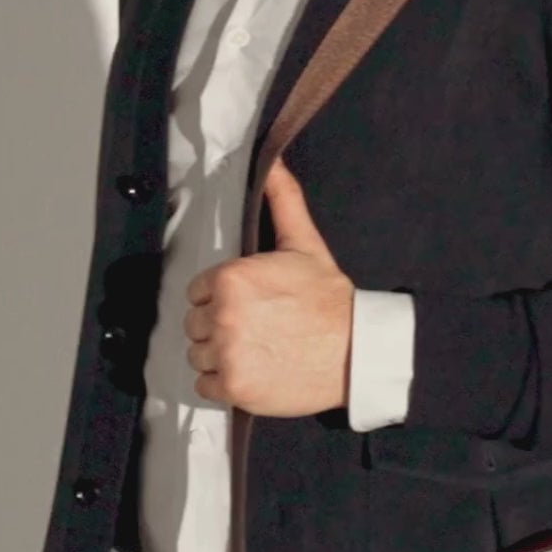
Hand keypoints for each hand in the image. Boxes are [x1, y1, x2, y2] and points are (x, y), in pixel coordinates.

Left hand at [185, 159, 353, 415]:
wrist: (356, 352)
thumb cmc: (329, 299)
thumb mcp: (304, 244)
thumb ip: (282, 200)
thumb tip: (273, 162)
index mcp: (230, 278)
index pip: (198, 291)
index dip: (220, 298)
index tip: (248, 305)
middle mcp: (222, 317)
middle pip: (195, 323)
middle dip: (218, 326)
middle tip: (254, 328)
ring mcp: (227, 355)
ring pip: (196, 355)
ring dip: (218, 356)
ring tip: (253, 350)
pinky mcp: (234, 389)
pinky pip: (204, 387)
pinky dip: (222, 384)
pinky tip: (250, 372)